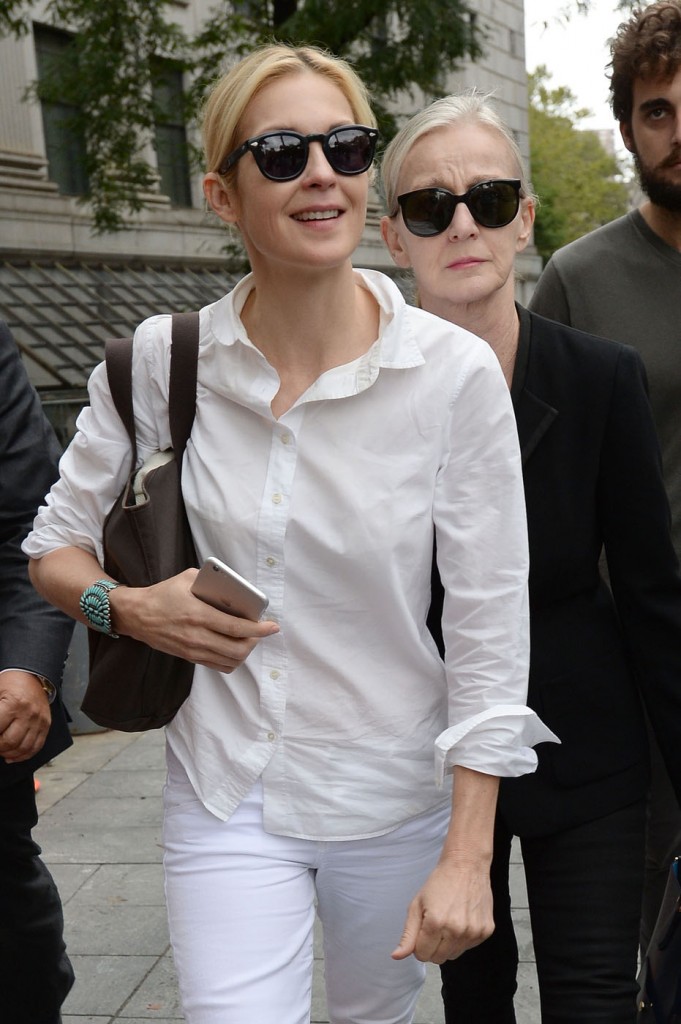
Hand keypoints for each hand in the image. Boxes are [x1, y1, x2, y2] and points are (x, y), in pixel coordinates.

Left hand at [0, 671, 51, 762]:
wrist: (32, 675)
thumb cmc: (10, 683)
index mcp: (13, 704)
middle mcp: (29, 714)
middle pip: (9, 742)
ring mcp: (39, 720)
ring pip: (23, 748)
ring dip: (8, 753)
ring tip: (1, 750)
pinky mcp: (46, 725)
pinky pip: (36, 747)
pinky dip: (23, 756)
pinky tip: (12, 756)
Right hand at [111, 569, 279, 672]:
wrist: (136, 615)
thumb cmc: (163, 593)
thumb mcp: (188, 578)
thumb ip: (213, 581)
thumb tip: (236, 589)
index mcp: (198, 614)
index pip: (236, 628)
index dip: (259, 629)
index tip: (272, 626)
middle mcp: (197, 636)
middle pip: (237, 649)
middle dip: (255, 642)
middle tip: (261, 631)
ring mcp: (192, 650)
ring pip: (229, 660)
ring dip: (245, 652)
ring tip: (249, 639)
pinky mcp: (189, 657)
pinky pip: (218, 666)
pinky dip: (232, 660)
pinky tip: (235, 648)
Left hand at [392, 856, 493, 964]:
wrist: (466, 865)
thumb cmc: (439, 883)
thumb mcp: (417, 905)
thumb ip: (408, 934)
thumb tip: (397, 956)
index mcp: (436, 924)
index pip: (423, 955)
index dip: (419, 945)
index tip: (422, 931)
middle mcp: (456, 931)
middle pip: (439, 959)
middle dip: (433, 947)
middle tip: (435, 926)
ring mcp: (473, 932)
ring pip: (454, 955)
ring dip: (448, 944)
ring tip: (449, 921)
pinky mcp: (486, 931)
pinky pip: (469, 947)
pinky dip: (463, 938)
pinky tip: (462, 919)